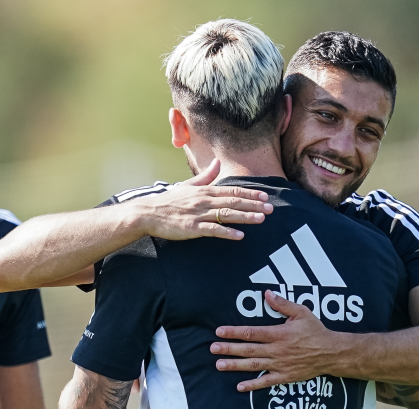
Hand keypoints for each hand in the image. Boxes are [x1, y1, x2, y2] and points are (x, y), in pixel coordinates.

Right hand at [134, 158, 273, 240]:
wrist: (148, 213)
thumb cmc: (169, 201)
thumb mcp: (188, 185)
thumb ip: (206, 176)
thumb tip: (217, 162)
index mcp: (205, 190)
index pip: (233, 191)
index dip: (250, 194)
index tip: (265, 197)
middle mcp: (205, 200)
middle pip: (234, 202)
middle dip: (254, 205)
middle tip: (270, 208)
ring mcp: (199, 214)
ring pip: (227, 214)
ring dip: (245, 217)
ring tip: (261, 219)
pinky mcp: (192, 228)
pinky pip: (213, 230)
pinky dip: (227, 232)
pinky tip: (239, 235)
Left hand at [211, 290, 336, 391]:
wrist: (331, 353)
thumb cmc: (316, 331)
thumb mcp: (302, 312)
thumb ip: (283, 304)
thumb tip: (267, 294)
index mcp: (279, 333)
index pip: (252, 332)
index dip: (234, 332)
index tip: (219, 331)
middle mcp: (277, 350)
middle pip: (248, 349)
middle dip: (229, 349)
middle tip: (213, 349)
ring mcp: (280, 364)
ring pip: (254, 365)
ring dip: (235, 365)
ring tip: (219, 365)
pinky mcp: (285, 376)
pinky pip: (266, 382)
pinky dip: (253, 385)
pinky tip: (239, 387)